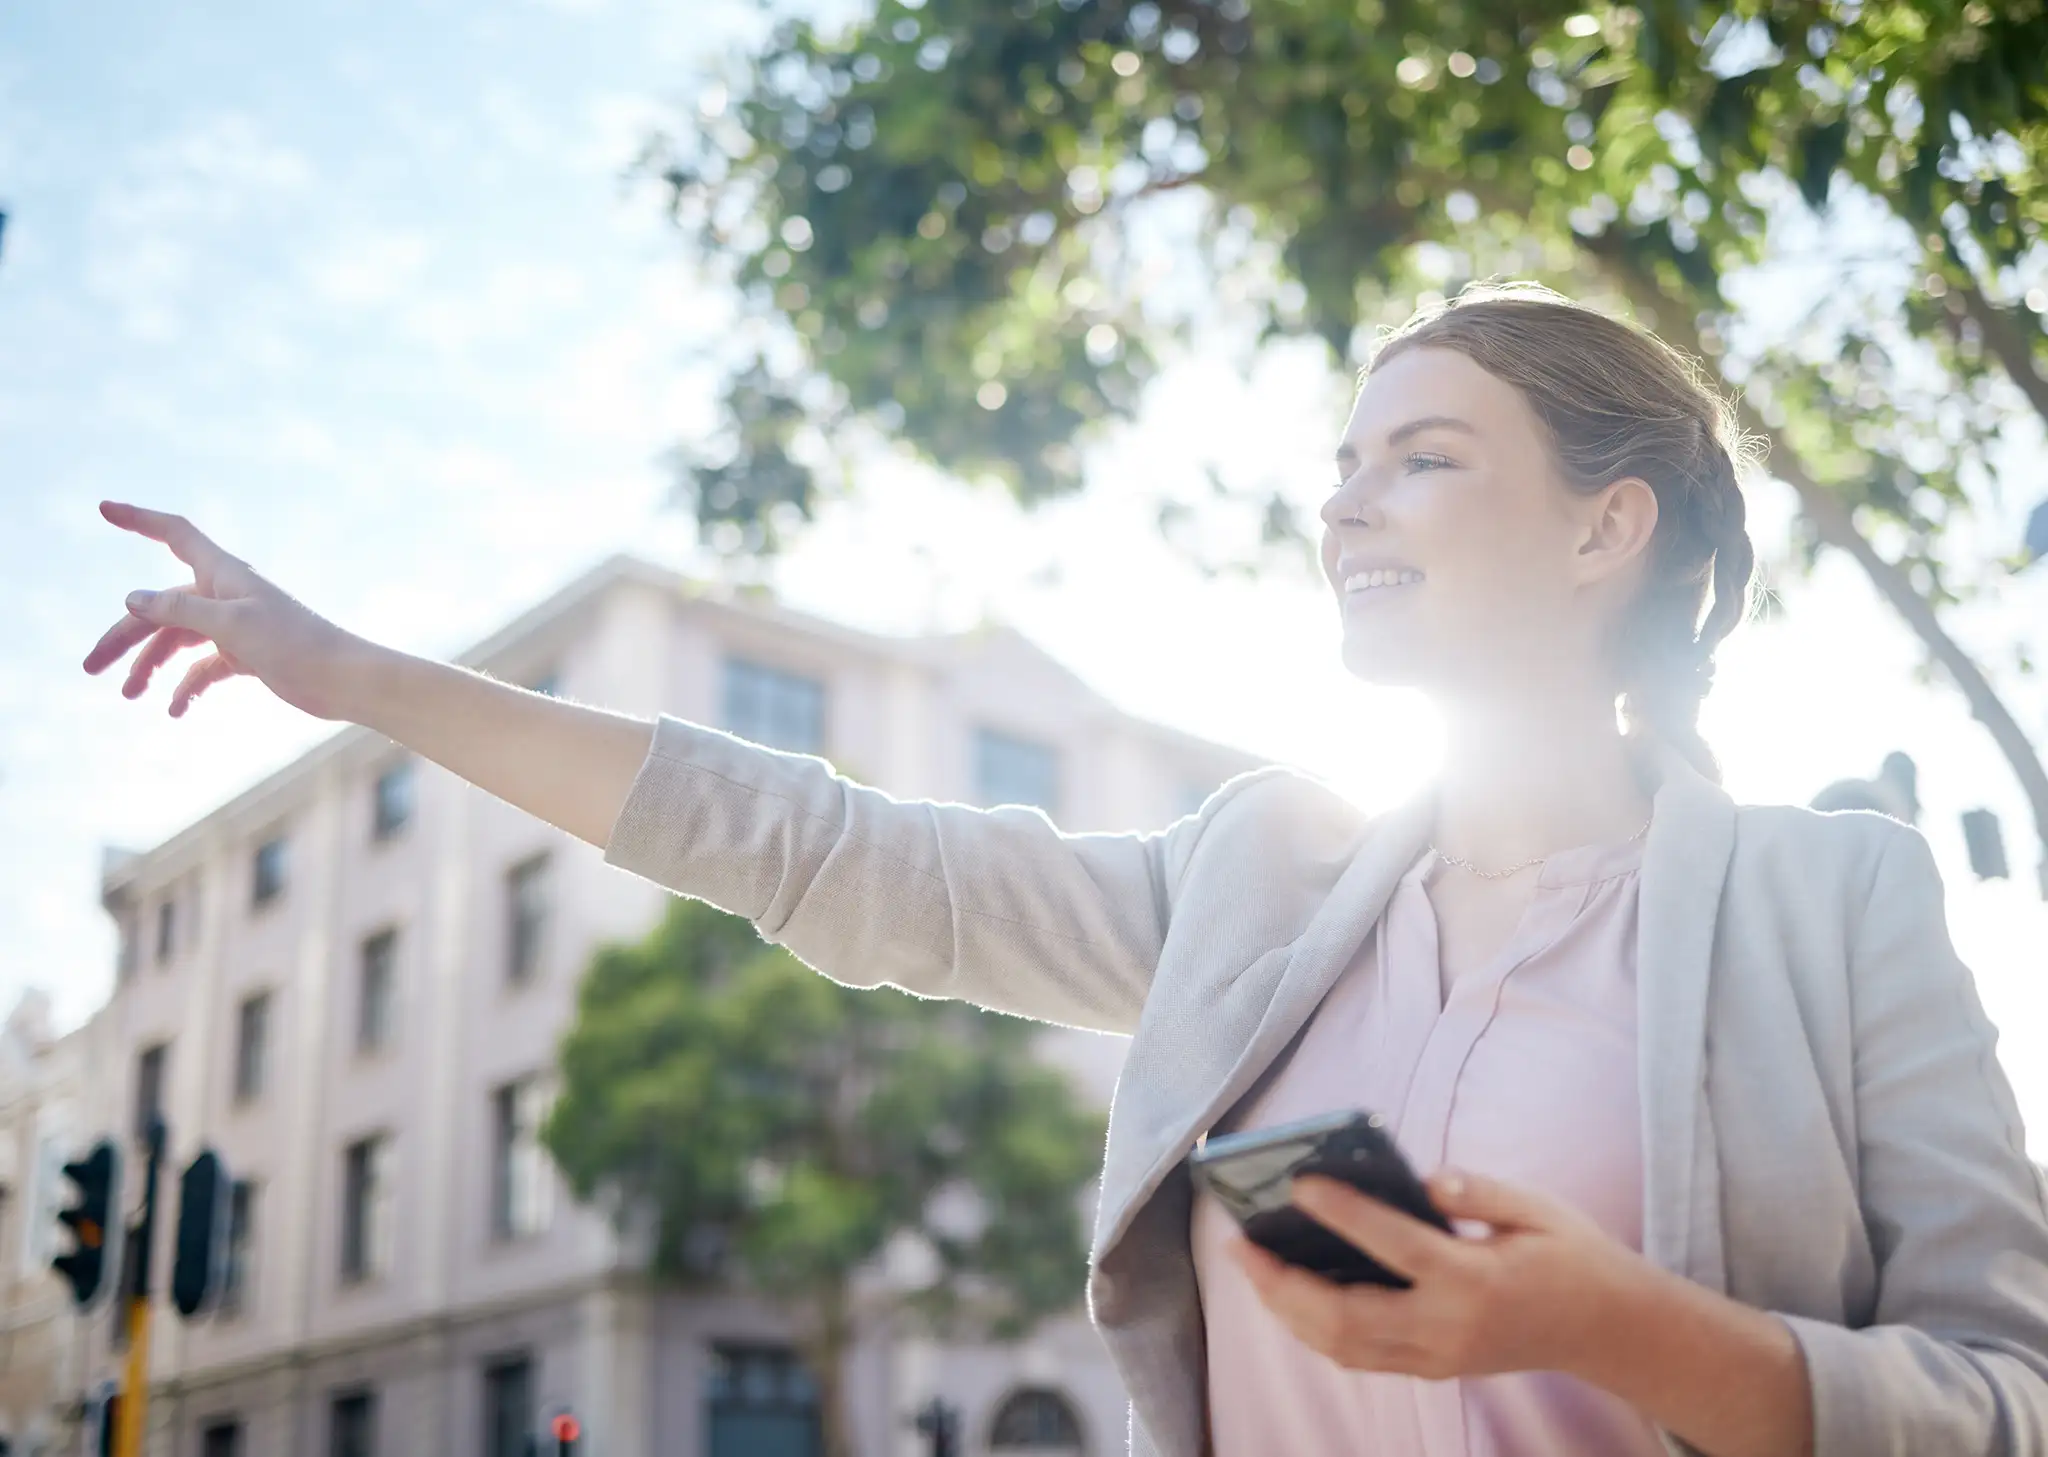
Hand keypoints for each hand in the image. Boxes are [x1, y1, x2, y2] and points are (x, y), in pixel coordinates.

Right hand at [83, 502, 365, 719]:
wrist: (344, 681)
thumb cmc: (296, 644)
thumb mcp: (232, 624)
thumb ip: (180, 609)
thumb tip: (132, 598)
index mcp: (223, 575)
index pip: (174, 534)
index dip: (140, 520)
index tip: (104, 508)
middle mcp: (224, 595)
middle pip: (159, 607)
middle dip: (123, 635)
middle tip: (90, 667)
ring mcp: (234, 627)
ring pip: (176, 641)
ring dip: (150, 666)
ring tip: (129, 694)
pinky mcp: (246, 656)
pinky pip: (203, 668)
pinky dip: (187, 685)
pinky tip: (175, 709)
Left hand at [1231, 1169, 1645, 1381]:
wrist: (1607, 1329)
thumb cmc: (1570, 1256)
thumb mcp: (1536, 1208)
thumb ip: (1477, 1192)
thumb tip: (1420, 1180)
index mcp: (1474, 1280)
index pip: (1393, 1245)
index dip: (1342, 1213)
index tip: (1300, 1184)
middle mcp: (1447, 1328)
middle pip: (1345, 1316)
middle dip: (1283, 1282)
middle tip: (1242, 1244)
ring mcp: (1436, 1358)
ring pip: (1342, 1346)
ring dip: (1288, 1310)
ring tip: (1253, 1269)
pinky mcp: (1433, 1370)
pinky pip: (1360, 1357)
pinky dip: (1316, 1329)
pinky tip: (1291, 1297)